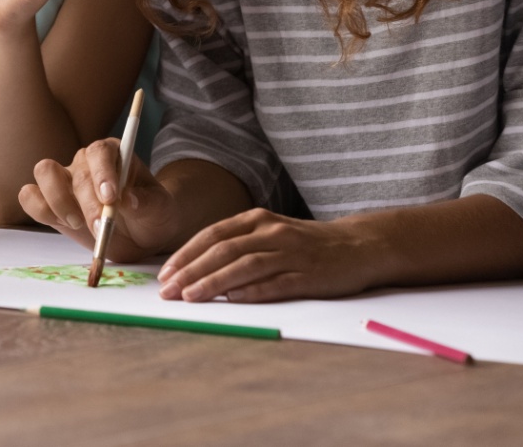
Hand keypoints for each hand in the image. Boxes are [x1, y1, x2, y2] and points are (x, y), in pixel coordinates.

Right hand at [17, 138, 179, 260]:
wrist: (141, 234)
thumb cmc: (151, 214)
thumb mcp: (159, 209)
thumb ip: (145, 203)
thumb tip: (127, 200)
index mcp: (113, 153)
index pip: (100, 151)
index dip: (102, 172)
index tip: (111, 198)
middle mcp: (85, 161)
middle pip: (76, 172)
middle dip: (87, 204)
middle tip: (102, 228)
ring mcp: (64, 179)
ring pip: (44, 173)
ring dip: (58, 200)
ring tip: (78, 224)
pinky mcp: (49, 201)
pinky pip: (30, 196)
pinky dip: (40, 209)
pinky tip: (63, 224)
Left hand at [157, 209, 384, 302]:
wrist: (358, 245)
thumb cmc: (305, 243)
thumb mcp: (269, 233)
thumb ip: (238, 245)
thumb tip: (195, 267)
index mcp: (257, 220)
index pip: (212, 235)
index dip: (185, 254)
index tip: (164, 274)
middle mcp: (271, 232)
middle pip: (223, 250)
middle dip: (191, 271)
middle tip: (167, 290)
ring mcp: (290, 253)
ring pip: (244, 266)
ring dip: (214, 282)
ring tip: (190, 297)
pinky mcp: (309, 275)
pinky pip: (276, 283)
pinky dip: (252, 292)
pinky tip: (233, 301)